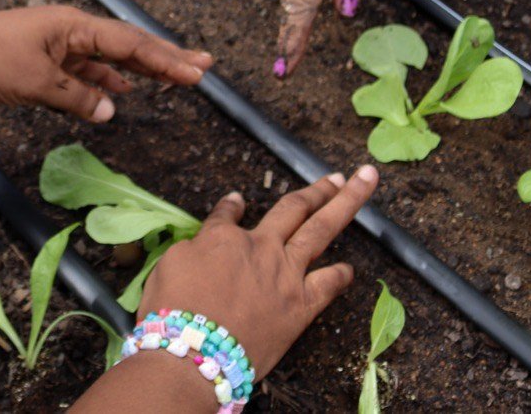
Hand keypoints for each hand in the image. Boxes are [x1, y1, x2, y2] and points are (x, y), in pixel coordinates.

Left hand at [0, 6, 211, 121]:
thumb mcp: (36, 84)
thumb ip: (77, 97)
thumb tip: (112, 108)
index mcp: (74, 26)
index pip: (130, 43)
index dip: (166, 58)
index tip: (197, 70)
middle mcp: (72, 29)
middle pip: (128, 44)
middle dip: (166, 56)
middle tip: (203, 65)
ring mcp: (61, 42)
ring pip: (111, 56)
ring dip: (142, 67)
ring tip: (176, 76)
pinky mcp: (47, 57)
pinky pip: (88, 67)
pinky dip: (108, 78)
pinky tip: (124, 89)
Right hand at [140, 167, 377, 381]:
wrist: (195, 353)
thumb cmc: (172, 310)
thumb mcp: (169, 264)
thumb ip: (196, 244)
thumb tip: (210, 235)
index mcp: (224, 237)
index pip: (229, 213)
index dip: (232, 206)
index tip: (237, 202)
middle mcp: (261, 247)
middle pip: (295, 207)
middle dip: (318, 189)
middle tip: (337, 176)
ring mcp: (286, 275)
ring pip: (321, 229)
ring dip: (344, 203)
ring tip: (361, 183)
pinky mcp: (301, 306)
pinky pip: (329, 284)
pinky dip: (341, 274)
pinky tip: (350, 268)